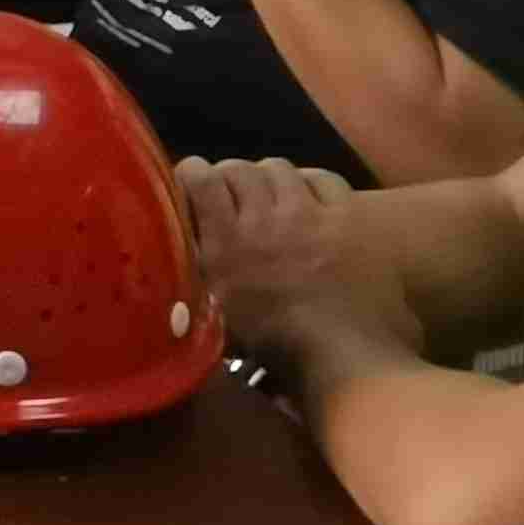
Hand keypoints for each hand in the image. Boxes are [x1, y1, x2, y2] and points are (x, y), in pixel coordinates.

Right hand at [176, 154, 396, 370]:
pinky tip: (309, 198)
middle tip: (231, 198)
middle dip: (229, 178)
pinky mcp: (348, 217)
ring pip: (279, 168)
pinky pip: (324, 179)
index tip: (190, 187)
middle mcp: (263, 218)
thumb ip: (196, 281)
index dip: (191, 174)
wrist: (345, 356)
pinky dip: (311, 182)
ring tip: (271, 198)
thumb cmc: (276, 347)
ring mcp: (309, 214)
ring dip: (268, 179)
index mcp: (226, 242)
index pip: (199, 177)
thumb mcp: (213, 317)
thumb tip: (175, 264)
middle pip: (239, 168)